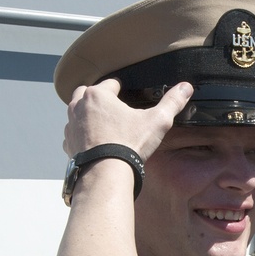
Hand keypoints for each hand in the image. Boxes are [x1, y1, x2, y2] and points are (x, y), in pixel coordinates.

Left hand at [64, 79, 192, 160]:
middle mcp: (79, 106)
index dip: (122, 89)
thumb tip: (186, 87)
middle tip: (115, 111)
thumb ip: (172, 102)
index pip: (111, 83)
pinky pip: (74, 132)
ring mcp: (71, 124)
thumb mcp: (158, 121)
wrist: (106, 172)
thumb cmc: (129, 144)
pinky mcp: (68, 142)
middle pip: (88, 93)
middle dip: (100, 98)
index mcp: (98, 95)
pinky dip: (83, 134)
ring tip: (106, 126)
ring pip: (78, 111)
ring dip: (89, 115)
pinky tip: (97, 142)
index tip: (129, 99)